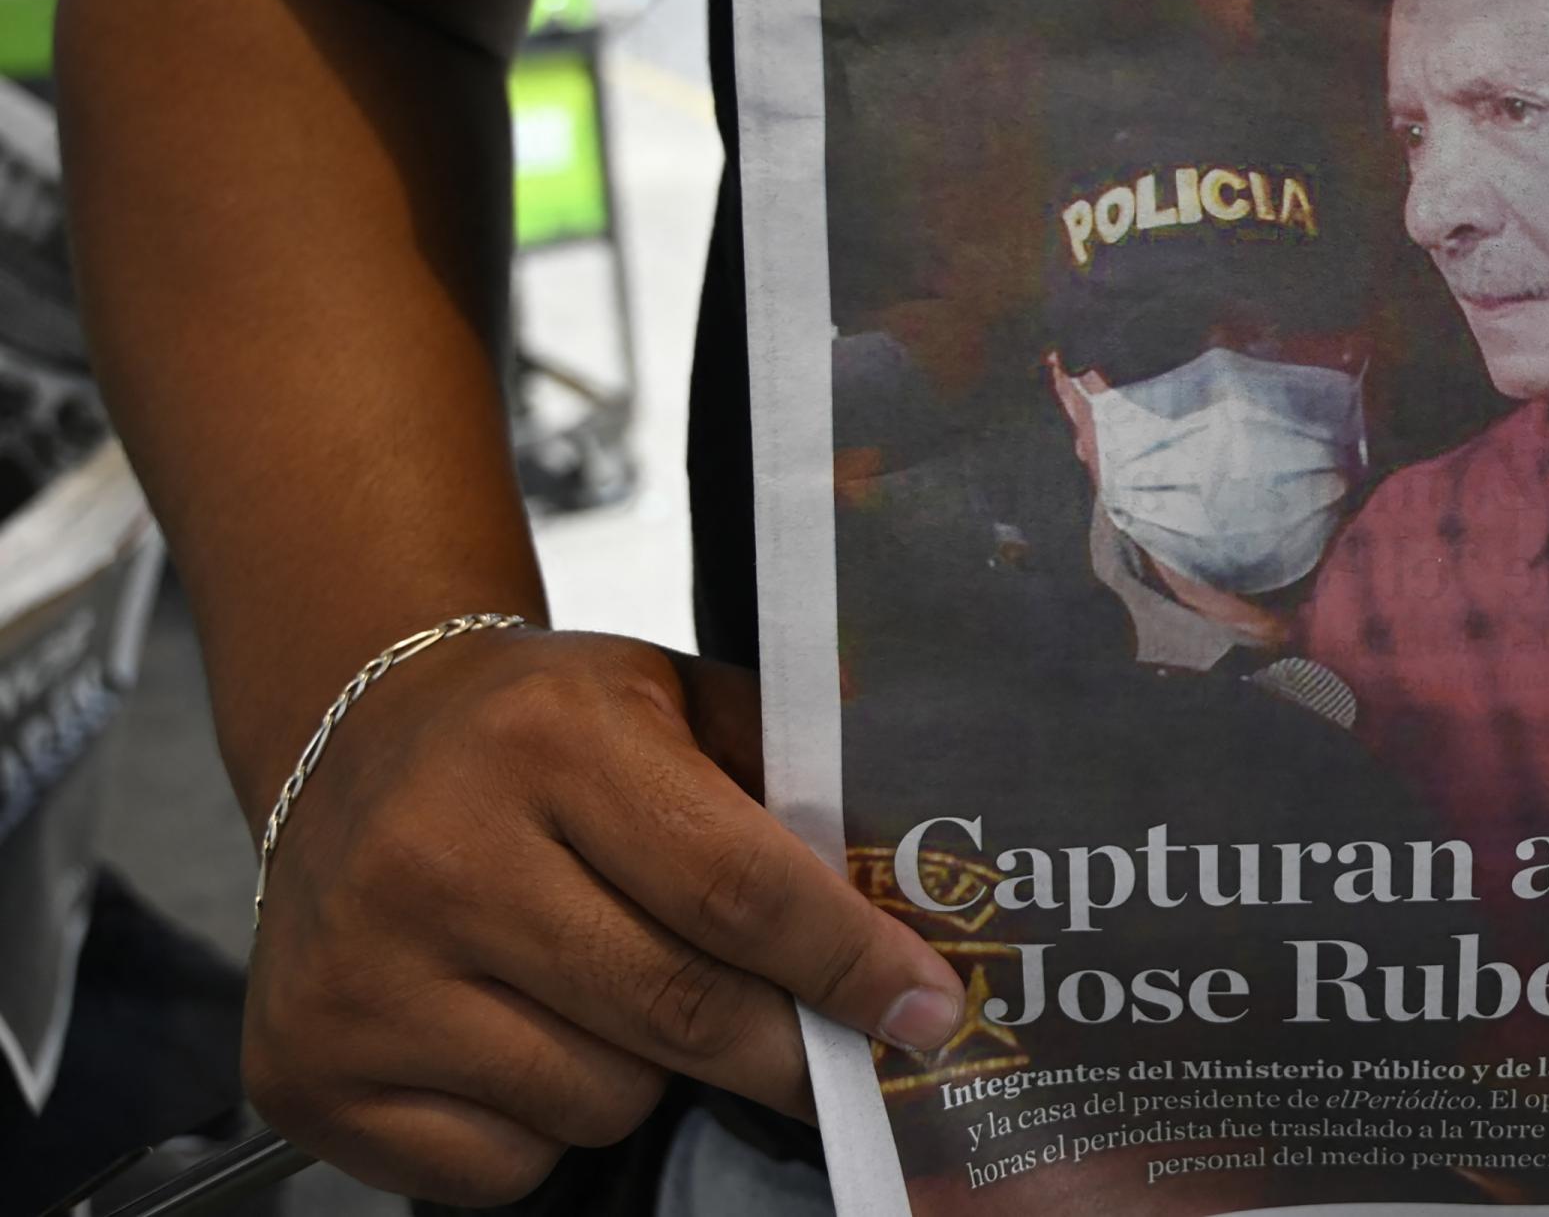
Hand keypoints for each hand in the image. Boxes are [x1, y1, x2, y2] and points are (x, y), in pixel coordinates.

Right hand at [243, 629, 966, 1203]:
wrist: (354, 735)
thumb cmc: (539, 725)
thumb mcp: (674, 698)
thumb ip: (788, 781)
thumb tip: (907, 906)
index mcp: (548, 742)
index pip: (737, 885)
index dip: (848, 962)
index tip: (926, 1011)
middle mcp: (439, 856)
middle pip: (678, 1009)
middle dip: (787, 1049)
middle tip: (835, 1058)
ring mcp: (362, 975)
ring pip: (599, 1099)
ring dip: (648, 1073)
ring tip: (611, 992)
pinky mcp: (310, 1072)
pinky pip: (503, 1164)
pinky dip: (542, 1124)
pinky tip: (519, 1037)